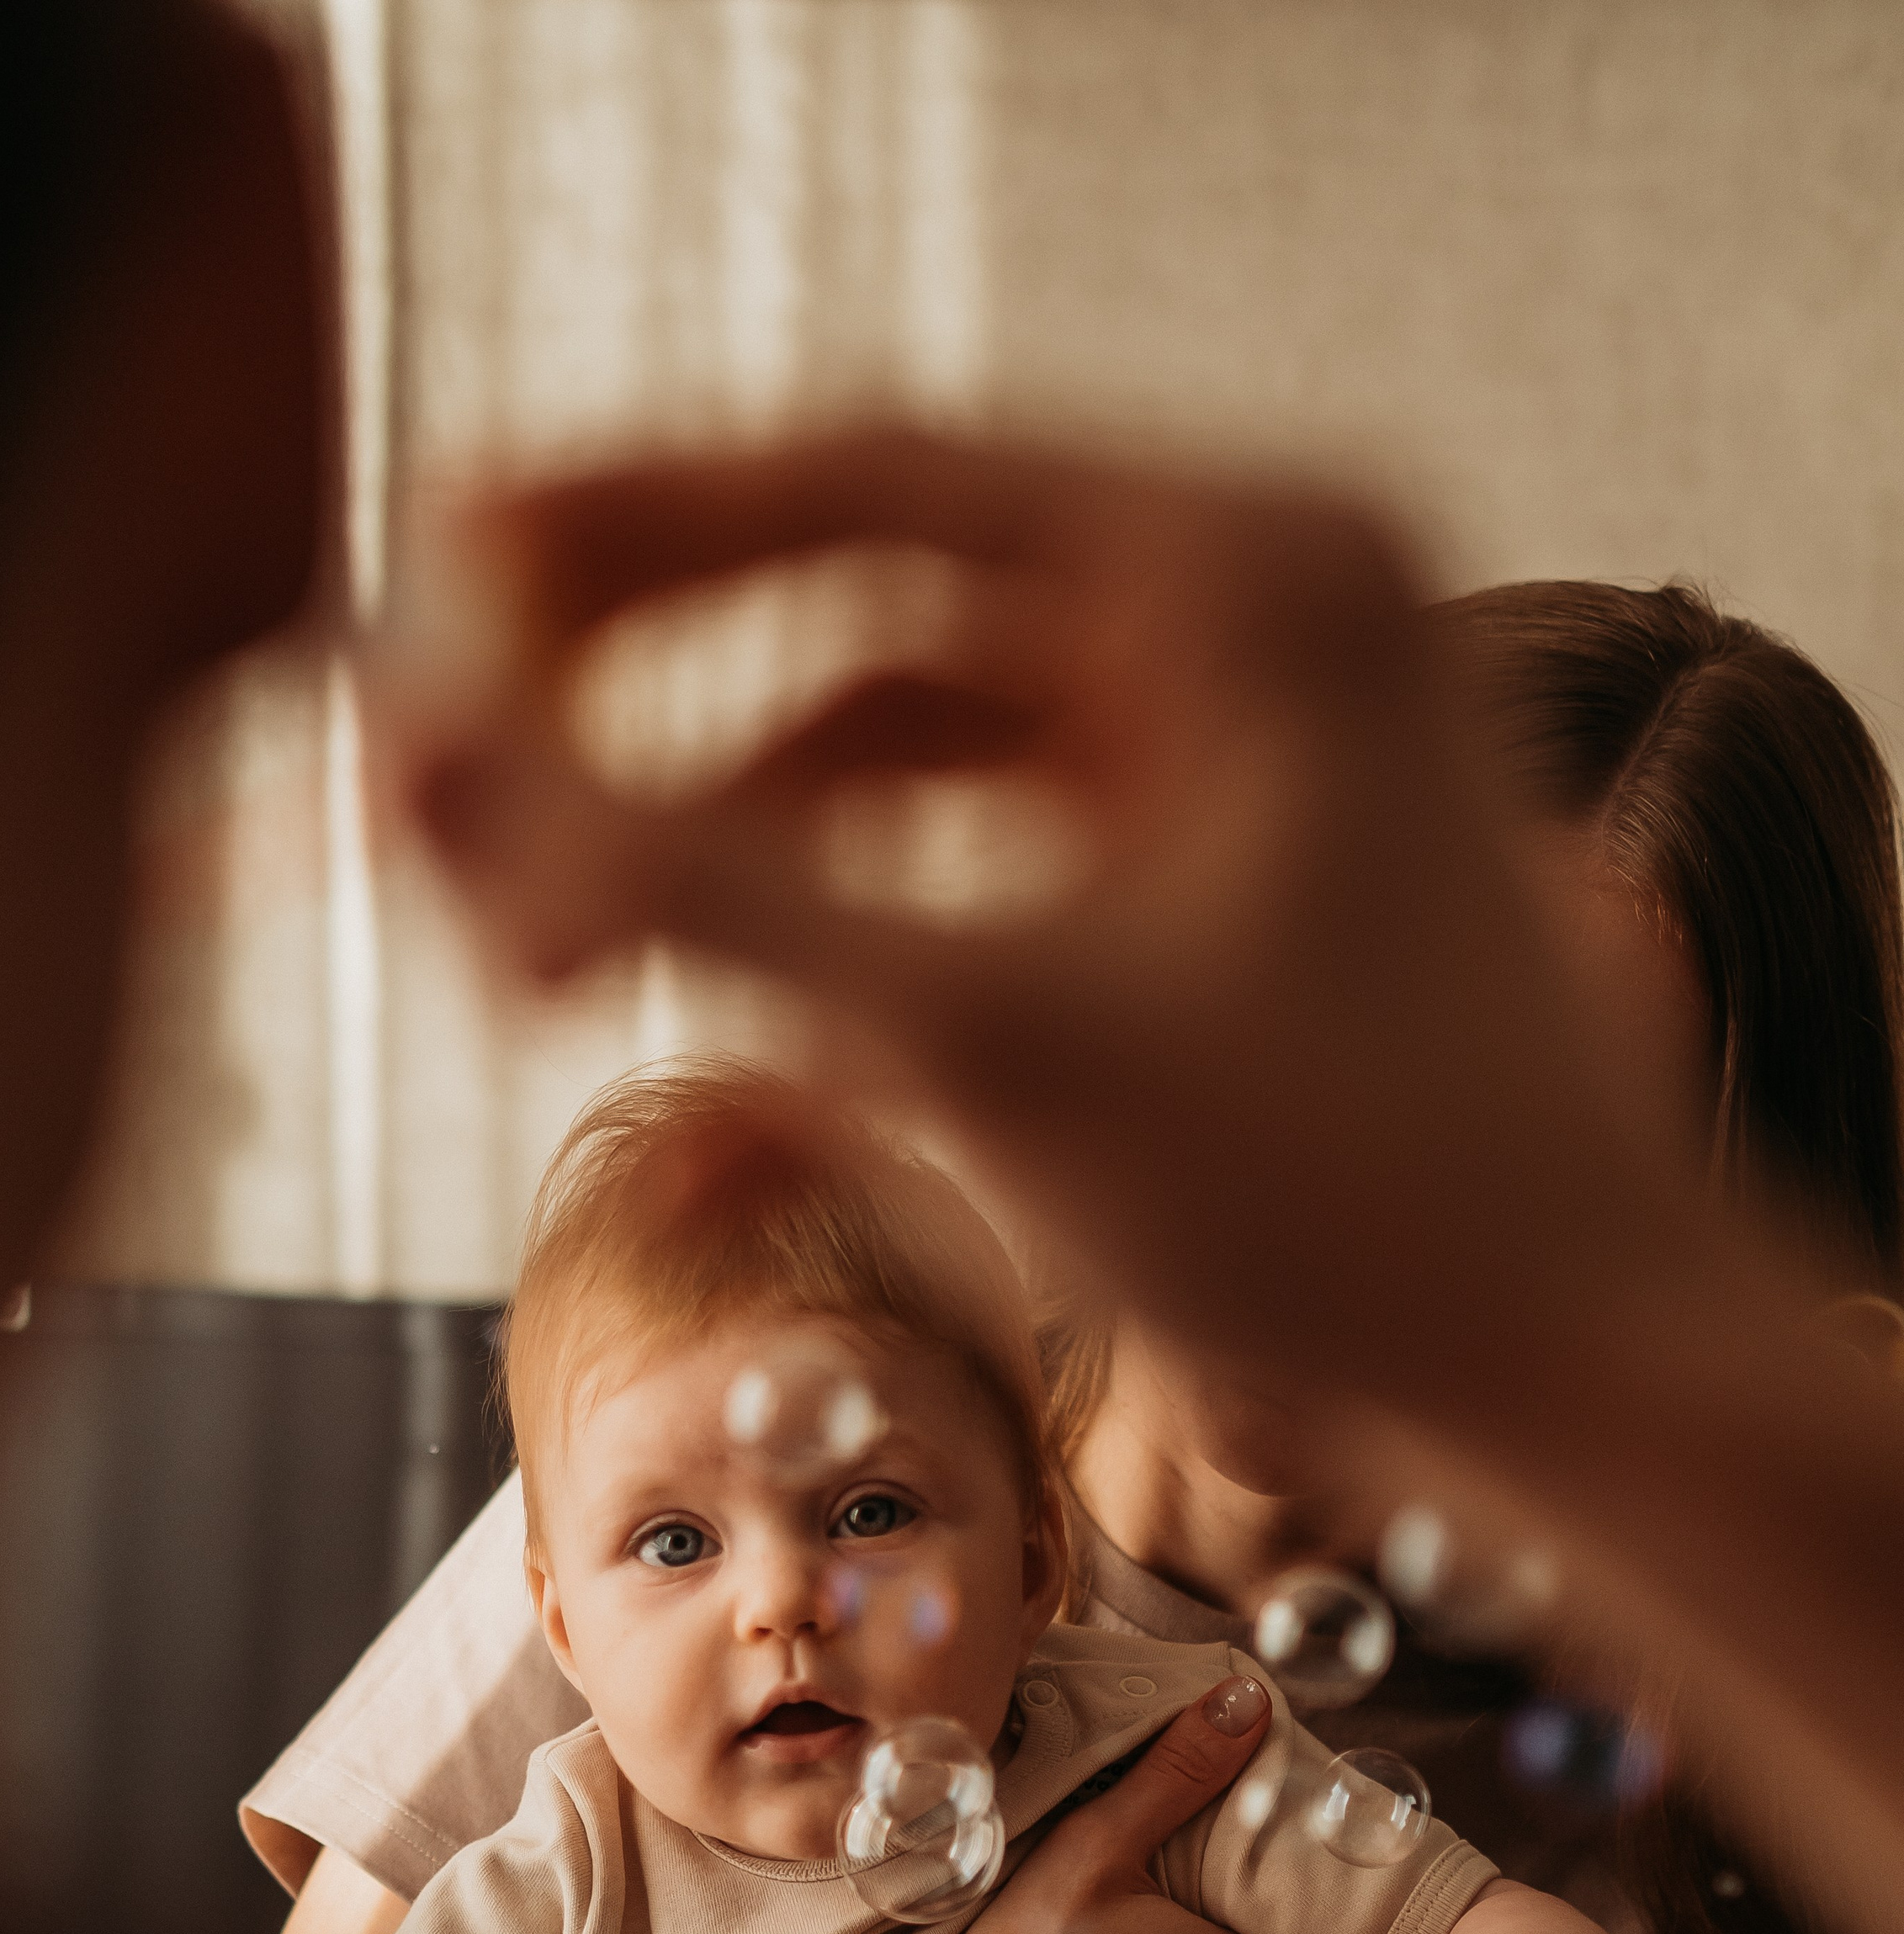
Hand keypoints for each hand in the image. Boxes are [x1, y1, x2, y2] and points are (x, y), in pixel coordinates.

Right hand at [392, 429, 1710, 1408]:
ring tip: (546, 966)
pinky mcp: (1213, 911)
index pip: (871, 476)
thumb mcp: (989, 1032)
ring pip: (914, 772)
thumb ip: (693, 888)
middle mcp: (1249, 639)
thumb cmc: (1349, 1202)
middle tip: (466, 784)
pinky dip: (843, 968)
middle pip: (872, 618)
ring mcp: (1234, 776)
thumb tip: (433, 765)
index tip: (443, 564)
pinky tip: (695, 1100)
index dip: (629, 524)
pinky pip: (980, 894)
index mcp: (1244, 579)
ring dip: (731, 861)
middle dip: (656, 722)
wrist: (1573, 1384)